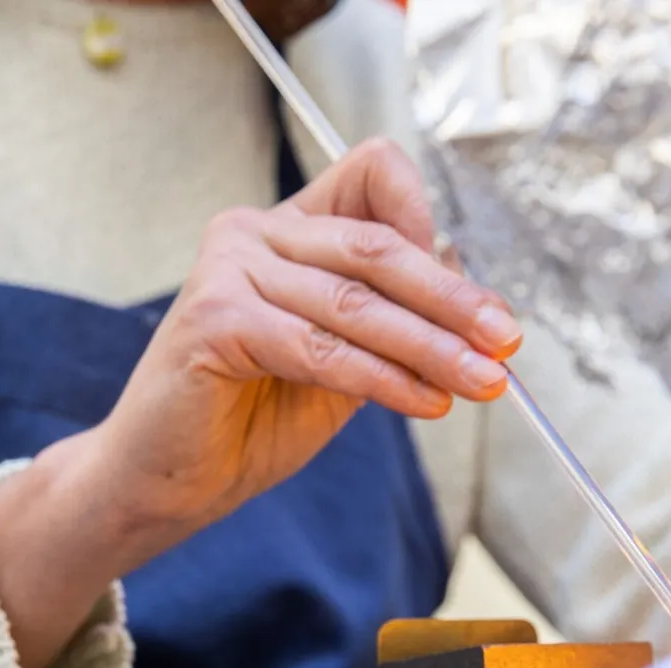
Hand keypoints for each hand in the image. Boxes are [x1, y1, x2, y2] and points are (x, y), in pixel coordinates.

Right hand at [0, 139, 518, 667]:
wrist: (162, 484)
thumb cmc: (245, 424)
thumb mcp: (339, 364)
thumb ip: (389, 324)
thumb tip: (467, 291)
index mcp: (282, 231)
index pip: (372, 180)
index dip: (430, 227)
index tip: (482, 301)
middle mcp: (250, 233)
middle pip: (377, 246)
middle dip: (454, 300)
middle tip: (507, 343)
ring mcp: (227, 269)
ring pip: (357, 303)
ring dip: (431, 348)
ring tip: (482, 384)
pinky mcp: (214, 319)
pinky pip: (322, 347)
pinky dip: (382, 378)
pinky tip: (424, 402)